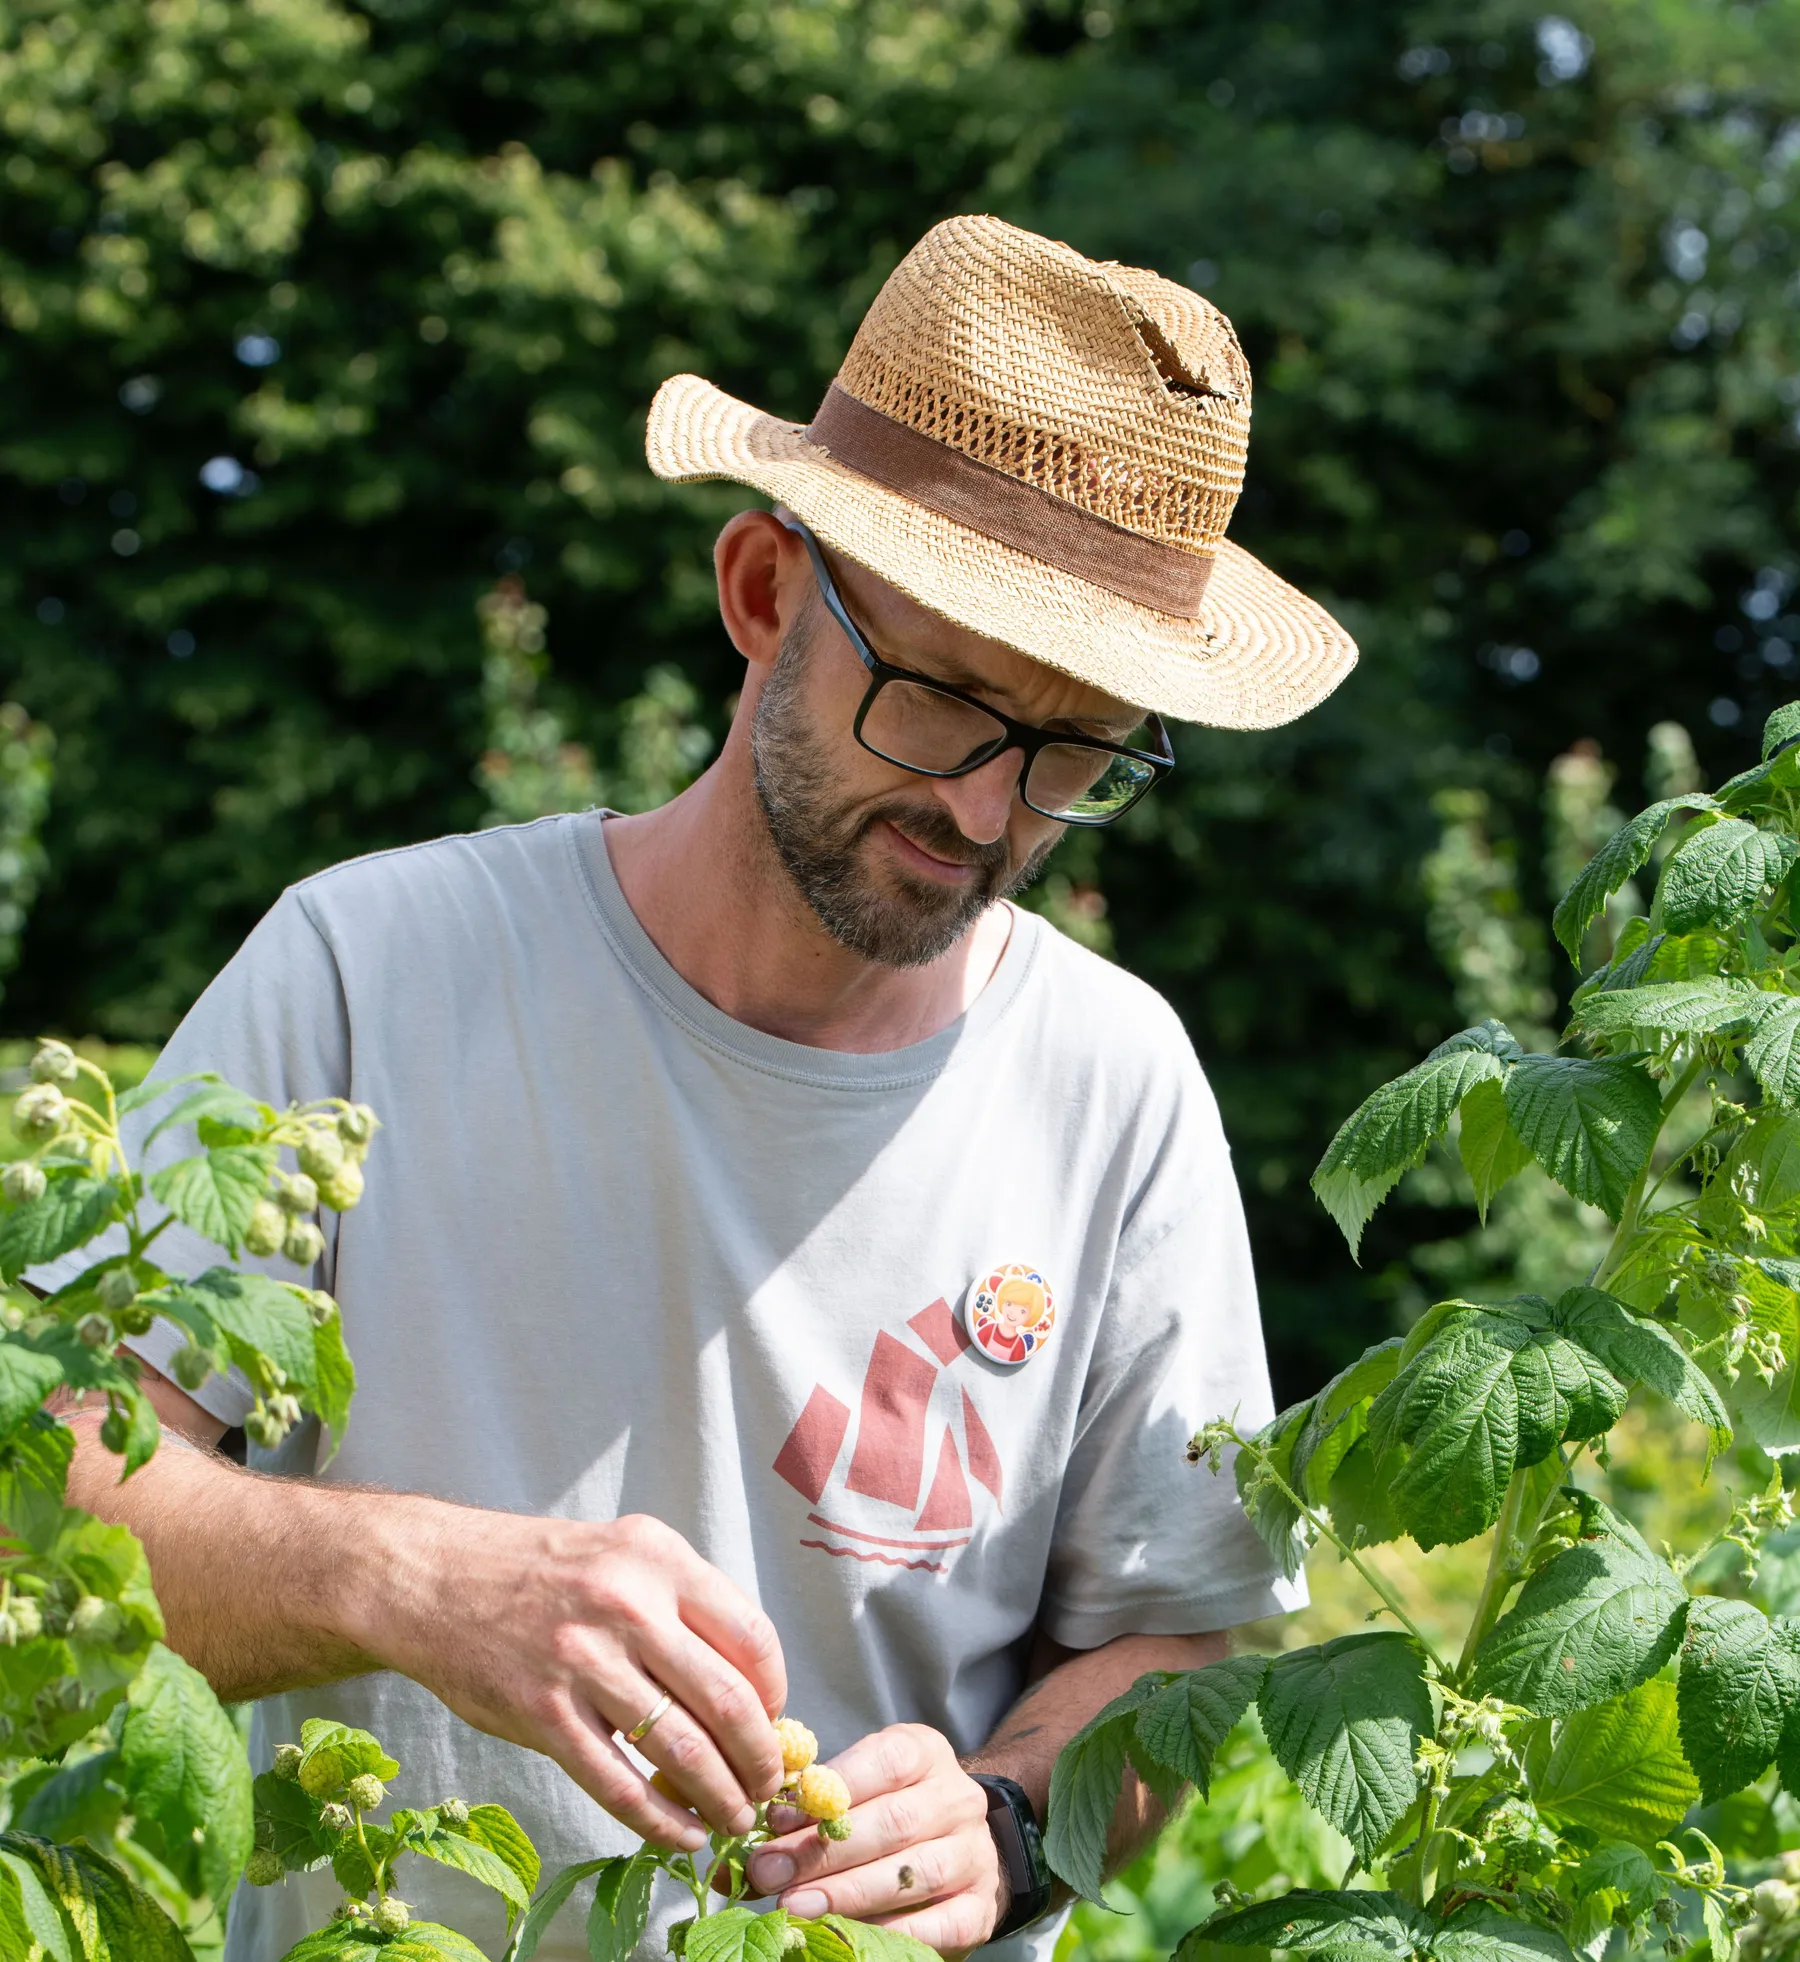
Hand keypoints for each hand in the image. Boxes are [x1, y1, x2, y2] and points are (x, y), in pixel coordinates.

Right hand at [359, 1503, 785, 1849]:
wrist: (436, 1576)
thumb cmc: (542, 1569)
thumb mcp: (623, 1553)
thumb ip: (680, 1604)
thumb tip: (744, 1686)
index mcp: (658, 1559)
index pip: (750, 1635)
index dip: (775, 1690)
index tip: (775, 1719)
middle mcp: (627, 1605)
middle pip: (726, 1699)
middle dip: (759, 1756)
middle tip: (767, 1784)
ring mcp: (583, 1662)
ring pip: (679, 1748)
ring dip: (719, 1795)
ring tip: (734, 1817)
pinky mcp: (542, 1714)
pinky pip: (617, 1783)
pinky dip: (659, 1820)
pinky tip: (682, 1833)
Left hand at [746, 1724, 1007, 1956]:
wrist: (961, 1846)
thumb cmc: (889, 1812)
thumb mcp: (855, 1790)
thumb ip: (803, 1815)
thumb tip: (730, 1862)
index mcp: (924, 1752)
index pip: (880, 1763)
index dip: (825, 1793)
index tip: (773, 1820)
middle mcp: (956, 1798)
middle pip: (891, 1822)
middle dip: (822, 1851)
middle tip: (768, 1874)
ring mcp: (974, 1854)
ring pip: (912, 1872)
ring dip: (847, 1893)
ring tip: (795, 1908)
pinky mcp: (980, 1908)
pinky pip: (939, 1924)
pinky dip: (891, 1932)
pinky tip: (847, 1937)